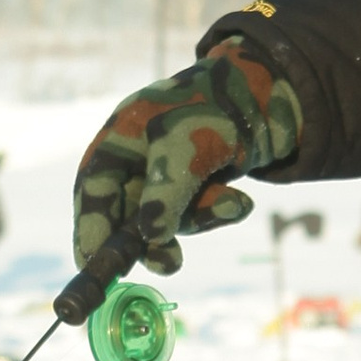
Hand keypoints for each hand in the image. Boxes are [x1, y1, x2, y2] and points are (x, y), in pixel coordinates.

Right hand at [71, 45, 301, 278]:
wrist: (271, 97)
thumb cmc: (219, 106)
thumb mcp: (189, 144)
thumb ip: (167, 190)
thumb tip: (151, 236)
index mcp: (122, 136)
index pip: (93, 186)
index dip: (89, 226)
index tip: (89, 262)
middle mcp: (137, 158)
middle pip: (126, 212)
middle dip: (149, 239)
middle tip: (169, 263)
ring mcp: (166, 174)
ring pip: (166, 219)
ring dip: (200, 218)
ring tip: (235, 204)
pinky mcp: (195, 186)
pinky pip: (196, 214)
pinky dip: (219, 211)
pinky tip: (242, 201)